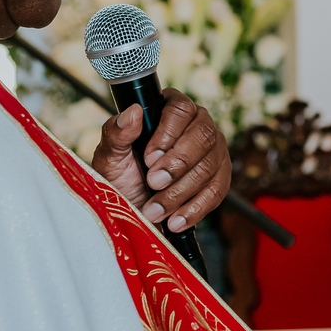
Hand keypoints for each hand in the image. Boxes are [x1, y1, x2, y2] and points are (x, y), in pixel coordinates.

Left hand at [90, 90, 230, 228]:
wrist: (133, 210)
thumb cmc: (120, 177)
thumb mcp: (110, 156)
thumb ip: (117, 133)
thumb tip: (133, 111)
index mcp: (170, 110)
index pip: (180, 109)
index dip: (167, 134)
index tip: (149, 158)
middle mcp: (197, 125)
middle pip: (203, 136)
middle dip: (177, 164)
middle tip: (153, 183)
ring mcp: (213, 151)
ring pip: (209, 166)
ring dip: (180, 192)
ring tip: (155, 210)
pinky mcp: (220, 178)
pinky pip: (217, 192)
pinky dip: (195, 209)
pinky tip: (175, 221)